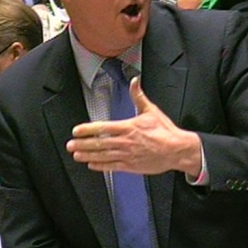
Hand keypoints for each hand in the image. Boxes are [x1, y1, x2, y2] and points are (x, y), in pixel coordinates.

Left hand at [66, 77, 201, 175]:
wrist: (177, 150)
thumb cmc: (165, 131)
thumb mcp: (151, 110)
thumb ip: (138, 96)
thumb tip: (134, 81)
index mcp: (129, 127)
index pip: (103, 128)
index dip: (88, 130)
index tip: (76, 131)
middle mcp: (126, 142)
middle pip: (99, 144)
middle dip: (83, 144)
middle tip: (70, 145)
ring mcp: (127, 155)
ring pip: (103, 156)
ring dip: (88, 156)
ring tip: (77, 155)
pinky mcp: (131, 166)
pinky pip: (112, 166)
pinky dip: (101, 166)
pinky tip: (92, 165)